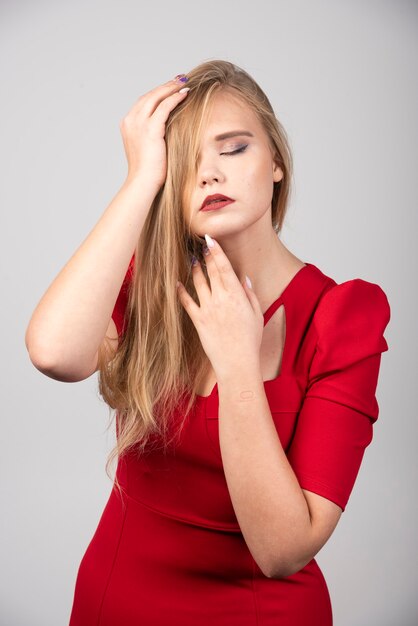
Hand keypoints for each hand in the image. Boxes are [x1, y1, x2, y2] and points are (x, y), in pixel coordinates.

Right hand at [120, 75, 189, 189]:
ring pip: (156, 97)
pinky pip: (164, 107)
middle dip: (165, 86)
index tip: (171, 87)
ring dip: (171, 87)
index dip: (158, 93)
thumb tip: (167, 129)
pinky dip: (175, 98)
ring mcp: (139, 124)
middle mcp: (131, 121)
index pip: (144, 102)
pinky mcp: (151, 129)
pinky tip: (185, 94)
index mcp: (128, 124)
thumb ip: (153, 135)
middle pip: (149, 96)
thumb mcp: (147, 148)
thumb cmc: (148, 171)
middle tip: (180, 79)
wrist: (143, 182)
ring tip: (184, 82)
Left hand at [176, 235, 263, 379]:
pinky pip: (187, 302)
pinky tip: (177, 283)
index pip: (224, 267)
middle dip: (206, 255)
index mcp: (236, 295)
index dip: (216, 251)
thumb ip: (250, 294)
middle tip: (200, 244)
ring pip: (198, 282)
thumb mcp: (257, 314)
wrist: (237, 362)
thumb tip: (244, 278)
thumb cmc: (250, 340)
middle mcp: (220, 298)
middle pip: (211, 271)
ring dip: (195, 269)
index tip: (210, 239)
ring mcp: (207, 309)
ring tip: (192, 259)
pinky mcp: (198, 320)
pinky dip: (181, 291)